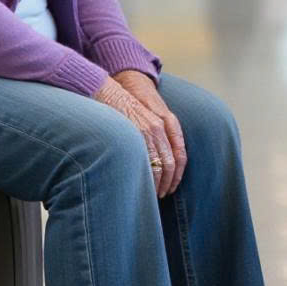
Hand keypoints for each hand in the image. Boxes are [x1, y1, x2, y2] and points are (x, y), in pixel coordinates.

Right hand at [93, 71, 184, 197]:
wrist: (106, 90)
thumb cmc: (123, 106)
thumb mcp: (146, 116)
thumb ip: (154, 134)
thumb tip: (158, 161)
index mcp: (166, 123)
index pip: (180, 154)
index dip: (178, 174)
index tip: (173, 186)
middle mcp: (160, 127)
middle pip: (171, 163)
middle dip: (168, 182)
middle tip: (162, 194)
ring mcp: (147, 131)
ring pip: (160, 165)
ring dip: (158, 183)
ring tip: (152, 195)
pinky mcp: (133, 134)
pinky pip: (145, 161)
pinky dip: (146, 177)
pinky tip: (141, 185)